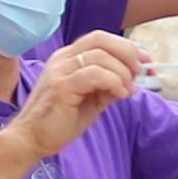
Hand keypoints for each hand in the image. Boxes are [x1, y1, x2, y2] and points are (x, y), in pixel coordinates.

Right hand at [7, 32, 147, 163]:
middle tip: (139, 73)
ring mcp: (60, 71)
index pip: (100, 39)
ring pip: (100, 57)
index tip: (145, 60)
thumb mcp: (92, 99)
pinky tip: (119, 95)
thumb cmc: (60, 121)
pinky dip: (113, 82)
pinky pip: (94, 74)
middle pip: (101, 40)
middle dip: (127, 53)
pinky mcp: (61, 86)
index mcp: (68, 58)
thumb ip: (109, 85)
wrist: (32, 140)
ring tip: (128, 91)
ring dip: (122, 73)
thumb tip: (133, 80)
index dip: (126, 46)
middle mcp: (62, 59)